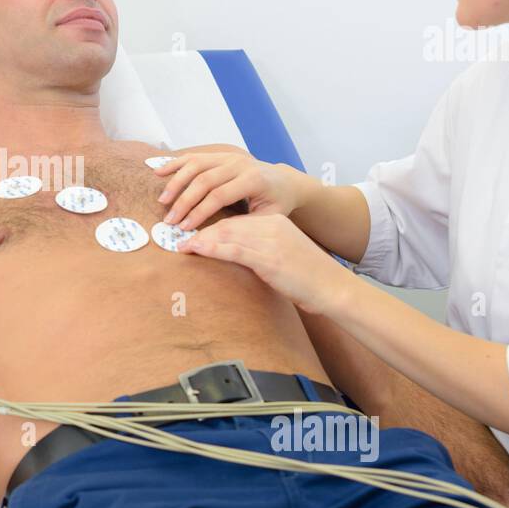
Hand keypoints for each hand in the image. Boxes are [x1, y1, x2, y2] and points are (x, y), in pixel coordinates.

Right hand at [155, 149, 310, 230]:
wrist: (283, 181)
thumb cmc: (276, 203)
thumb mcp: (268, 218)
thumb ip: (244, 225)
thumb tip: (215, 237)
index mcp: (253, 179)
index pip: (219, 196)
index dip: (200, 212)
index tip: (185, 229)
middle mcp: (239, 163)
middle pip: (204, 180)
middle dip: (184, 202)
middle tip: (170, 220)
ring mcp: (228, 156)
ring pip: (195, 166)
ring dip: (176, 183)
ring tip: (162, 201)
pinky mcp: (219, 155)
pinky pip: (194, 157)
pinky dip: (175, 163)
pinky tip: (158, 172)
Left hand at [178, 213, 356, 315]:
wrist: (333, 288)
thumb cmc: (308, 277)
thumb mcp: (282, 255)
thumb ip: (259, 250)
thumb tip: (233, 255)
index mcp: (274, 221)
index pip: (234, 219)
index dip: (209, 224)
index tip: (190, 229)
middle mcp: (270, 226)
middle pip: (226, 223)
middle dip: (199, 227)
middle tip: (175, 233)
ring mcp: (269, 241)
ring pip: (225, 233)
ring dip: (198, 238)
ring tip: (178, 242)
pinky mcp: (268, 258)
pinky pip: (232, 249)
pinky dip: (210, 248)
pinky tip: (193, 249)